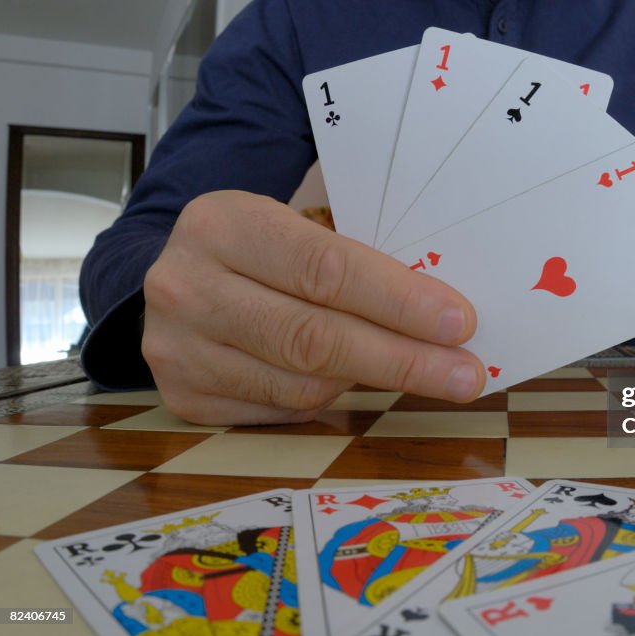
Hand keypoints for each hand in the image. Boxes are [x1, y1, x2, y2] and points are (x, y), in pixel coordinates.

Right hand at [142, 190, 484, 424]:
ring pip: (301, 384)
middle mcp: (187, 287)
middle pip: (314, 338)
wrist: (168, 275)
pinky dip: (327, 398)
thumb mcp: (293, 227)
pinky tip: (350, 379)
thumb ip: (353, 262)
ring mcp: (176, 349)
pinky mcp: (182, 396)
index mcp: (223, 224)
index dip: (398, 300)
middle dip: (404, 359)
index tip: (460, 322)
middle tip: (466, 374)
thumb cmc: (258, 250)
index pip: (325, 268)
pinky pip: (281, 411)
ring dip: (370, 381)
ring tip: (415, 368)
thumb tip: (442, 315)